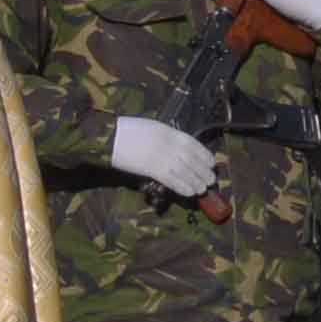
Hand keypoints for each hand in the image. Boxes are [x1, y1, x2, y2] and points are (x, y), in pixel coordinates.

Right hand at [103, 115, 220, 202]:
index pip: (193, 144)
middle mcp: (168, 143)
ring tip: (202, 189)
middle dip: (203, 171)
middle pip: (191, 159)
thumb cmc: (126, 132)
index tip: (211, 163)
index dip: (204, 155)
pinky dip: (183, 186)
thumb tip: (176, 149)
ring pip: (185, 171)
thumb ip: (165, 137)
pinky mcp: (152, 168)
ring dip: (196, 181)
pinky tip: (189, 192)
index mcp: (168, 131)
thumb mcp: (150, 129)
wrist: (109, 137)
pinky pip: (172, 179)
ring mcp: (161, 156)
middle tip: (211, 180)